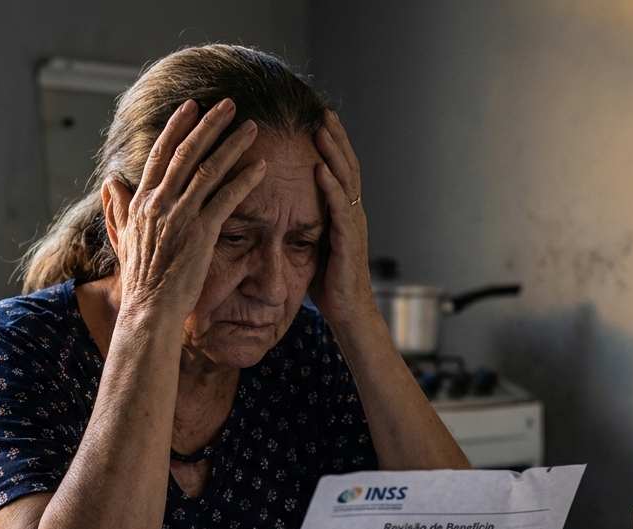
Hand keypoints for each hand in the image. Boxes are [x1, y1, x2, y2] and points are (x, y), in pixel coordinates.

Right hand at [102, 99, 265, 321]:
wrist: (149, 310)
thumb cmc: (141, 280)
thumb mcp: (122, 239)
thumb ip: (116, 208)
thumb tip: (109, 181)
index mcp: (141, 202)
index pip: (160, 154)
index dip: (177, 127)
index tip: (192, 106)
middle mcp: (159, 204)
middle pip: (186, 153)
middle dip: (209, 125)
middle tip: (230, 104)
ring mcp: (180, 217)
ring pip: (208, 170)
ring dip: (232, 145)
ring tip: (251, 128)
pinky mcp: (201, 234)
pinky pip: (226, 199)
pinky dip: (245, 180)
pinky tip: (261, 167)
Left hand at [310, 110, 375, 329]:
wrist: (349, 314)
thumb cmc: (329, 284)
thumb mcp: (313, 246)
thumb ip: (304, 224)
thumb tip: (280, 209)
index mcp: (343, 213)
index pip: (338, 170)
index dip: (331, 144)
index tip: (318, 119)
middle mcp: (352, 214)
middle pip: (346, 166)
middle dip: (335, 137)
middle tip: (323, 111)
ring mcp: (353, 226)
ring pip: (346, 181)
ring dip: (334, 153)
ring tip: (322, 129)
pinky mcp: (348, 242)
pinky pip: (340, 209)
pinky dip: (331, 187)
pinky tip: (321, 169)